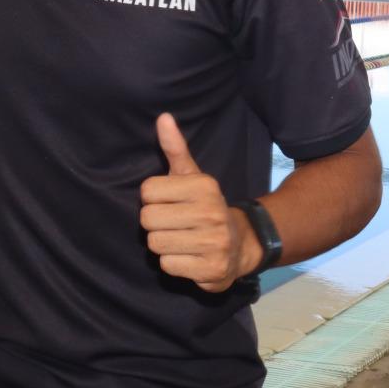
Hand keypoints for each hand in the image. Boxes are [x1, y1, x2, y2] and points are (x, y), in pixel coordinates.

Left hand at [138, 113, 258, 292]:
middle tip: (174, 223)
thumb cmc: (205, 206)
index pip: (147, 191)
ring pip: (155, 243)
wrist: (241, 244)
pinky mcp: (212, 269)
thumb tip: (163, 117)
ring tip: (182, 239)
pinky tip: (189, 256)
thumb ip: (174, 148)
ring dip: (163, 244)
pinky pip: (167, 265)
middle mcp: (211, 212)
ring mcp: (213, 242)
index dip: (153, 198)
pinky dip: (173, 263)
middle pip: (147, 219)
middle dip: (155, 223)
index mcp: (204, 186)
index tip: (170, 202)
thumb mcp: (192, 176)